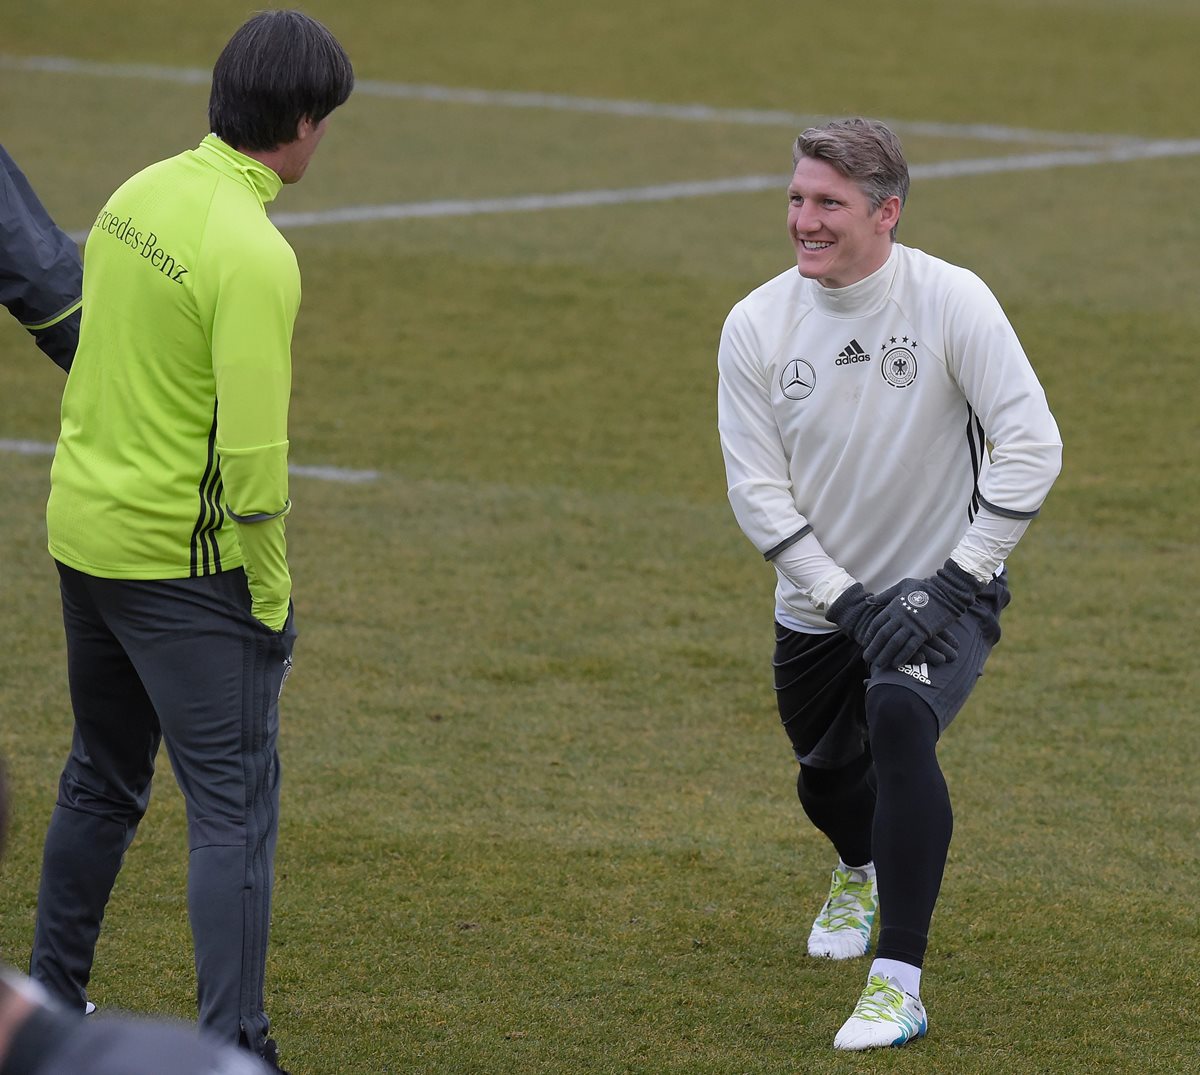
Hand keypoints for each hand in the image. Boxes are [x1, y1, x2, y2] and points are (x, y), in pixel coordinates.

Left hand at [862, 559, 984, 669]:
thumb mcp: (902, 586)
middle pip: (883, 635)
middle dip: (874, 648)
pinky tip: (896, 664)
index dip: (870, 635)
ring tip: (878, 665)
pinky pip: (911, 647)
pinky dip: (903, 656)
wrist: (947, 590)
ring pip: (894, 643)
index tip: (866, 644)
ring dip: (886, 655)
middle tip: (867, 658)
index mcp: (894, 606)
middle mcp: (901, 616)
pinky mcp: (924, 632)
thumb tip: (868, 600)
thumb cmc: (925, 588)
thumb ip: (885, 595)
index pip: (877, 623)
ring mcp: (912, 625)